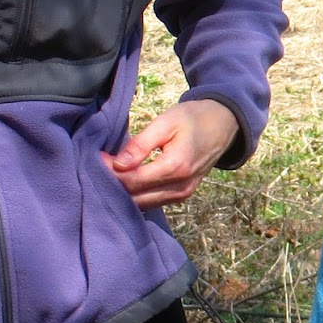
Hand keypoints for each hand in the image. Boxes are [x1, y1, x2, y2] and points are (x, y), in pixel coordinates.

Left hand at [102, 99, 239, 208]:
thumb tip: (117, 164)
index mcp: (175, 167)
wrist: (224, 124)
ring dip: (125, 193)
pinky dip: (138, 196)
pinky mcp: (183, 196)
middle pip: (136, 197)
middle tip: (100, 167)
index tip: (98, 158)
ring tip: (111, 174)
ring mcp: (183, 195)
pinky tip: (127, 182)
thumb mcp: (166, 122)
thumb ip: (141, 145)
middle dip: (115, 185)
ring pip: (144, 204)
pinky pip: (154, 202)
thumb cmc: (193, 118)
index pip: (133, 181)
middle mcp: (180, 187)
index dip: (112, 172)